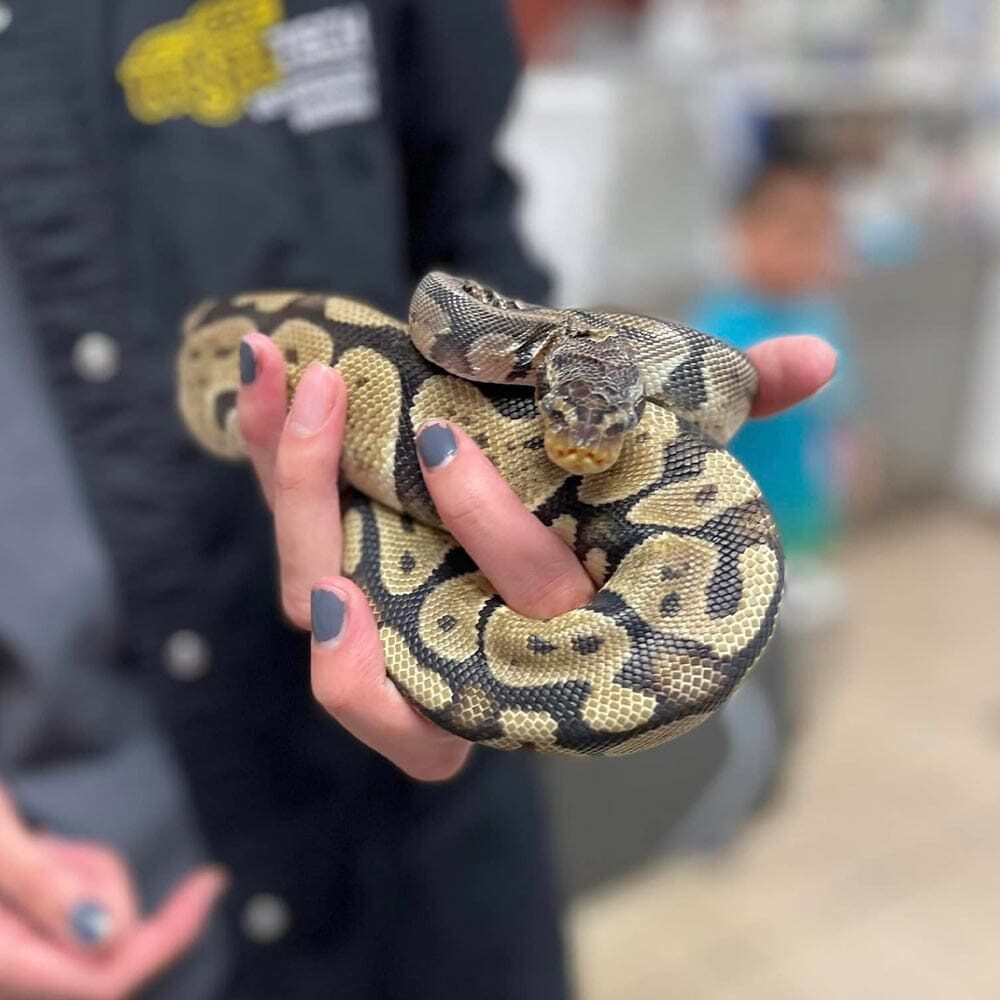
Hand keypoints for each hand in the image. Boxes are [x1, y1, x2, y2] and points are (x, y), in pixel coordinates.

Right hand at [0, 786, 226, 999]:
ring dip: (80, 869)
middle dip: (102, 884)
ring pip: (89, 919)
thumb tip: (109, 937)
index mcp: (0, 965)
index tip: (210, 882)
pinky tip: (31, 851)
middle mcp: (6, 973)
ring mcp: (11, 954)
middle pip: (103, 947)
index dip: (168, 936)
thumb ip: (44, 889)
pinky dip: (67, 872)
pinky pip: (66, 907)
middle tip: (56, 844)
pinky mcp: (16, 933)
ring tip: (31, 842)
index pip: (105, 980)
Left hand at [237, 332, 834, 780]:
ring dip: (287, 481)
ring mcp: (380, 614)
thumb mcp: (657, 464)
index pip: (484, 651)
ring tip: (290, 369)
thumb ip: (724, 415)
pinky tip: (265, 372)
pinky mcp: (335, 565)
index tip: (442, 452)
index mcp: (534, 649)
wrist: (516, 500)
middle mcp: (446, 652)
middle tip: (333, 388)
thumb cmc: (600, 505)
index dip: (458, 577)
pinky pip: (291, 532)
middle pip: (358, 635)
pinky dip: (269, 458)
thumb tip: (820, 358)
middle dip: (332, 517)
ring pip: (307, 586)